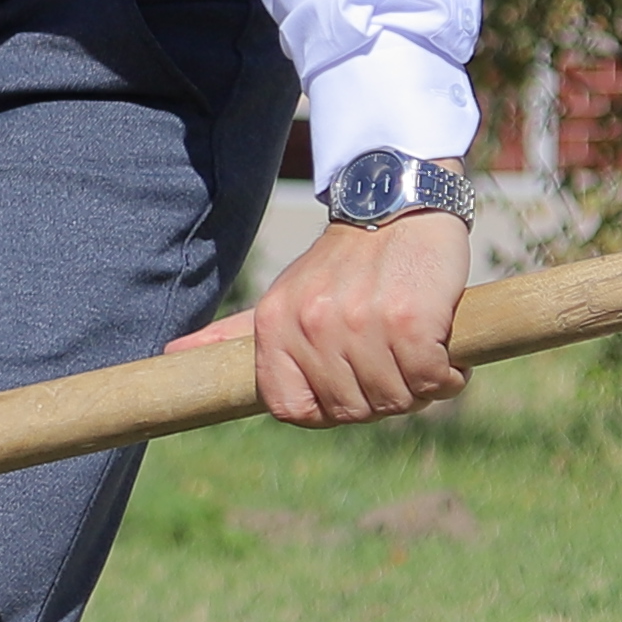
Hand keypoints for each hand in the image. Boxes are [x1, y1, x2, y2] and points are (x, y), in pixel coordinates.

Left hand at [176, 206, 469, 426]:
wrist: (396, 208)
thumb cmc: (340, 264)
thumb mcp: (281, 295)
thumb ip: (235, 333)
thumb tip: (173, 354)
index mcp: (276, 324)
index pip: (291, 409)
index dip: (327, 413)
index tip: (353, 392)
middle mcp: (312, 325)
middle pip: (351, 411)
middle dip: (383, 400)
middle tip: (398, 367)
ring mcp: (360, 324)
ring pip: (395, 400)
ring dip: (420, 389)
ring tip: (422, 354)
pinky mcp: (409, 321)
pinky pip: (431, 379)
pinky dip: (448, 375)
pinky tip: (446, 353)